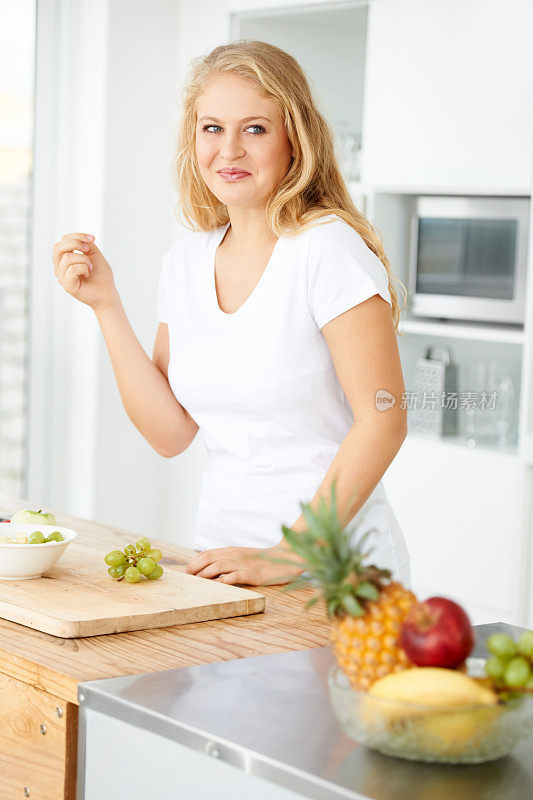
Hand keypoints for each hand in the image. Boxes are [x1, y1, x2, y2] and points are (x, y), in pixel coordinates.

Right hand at [52, 232, 116, 310]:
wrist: (107, 293)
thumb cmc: (100, 275)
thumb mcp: (94, 254)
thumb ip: (85, 244)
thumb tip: (82, 238)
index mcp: (63, 258)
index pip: (63, 240)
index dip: (77, 236)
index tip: (93, 238)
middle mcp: (59, 267)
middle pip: (58, 247)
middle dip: (76, 243)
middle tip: (89, 250)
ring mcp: (61, 277)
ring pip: (67, 257)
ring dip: (84, 260)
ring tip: (90, 268)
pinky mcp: (66, 285)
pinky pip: (72, 269)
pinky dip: (84, 269)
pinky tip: (87, 275)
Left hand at [185, 543, 305, 585]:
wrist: (286, 559)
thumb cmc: (263, 561)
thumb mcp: (243, 557)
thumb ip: (228, 561)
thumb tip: (209, 569)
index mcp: (231, 550)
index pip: (207, 553)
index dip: (194, 562)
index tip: (187, 572)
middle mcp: (235, 555)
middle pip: (208, 558)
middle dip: (194, 568)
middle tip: (187, 579)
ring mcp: (243, 564)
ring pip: (217, 566)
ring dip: (204, 574)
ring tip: (197, 583)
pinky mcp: (252, 574)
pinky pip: (234, 577)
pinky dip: (222, 582)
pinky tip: (216, 587)